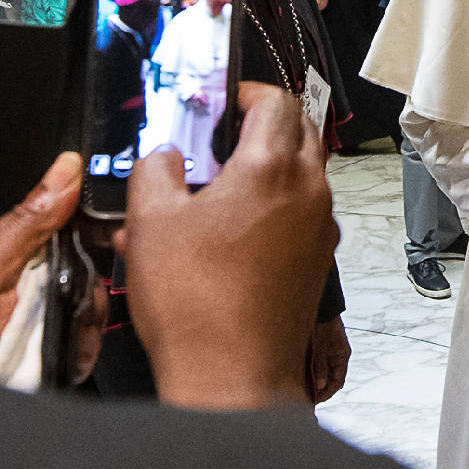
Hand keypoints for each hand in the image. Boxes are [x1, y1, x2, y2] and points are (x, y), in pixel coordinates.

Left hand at [0, 156, 82, 372]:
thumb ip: (26, 220)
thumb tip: (67, 167)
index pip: (24, 196)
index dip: (60, 203)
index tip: (90, 214)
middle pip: (59, 241)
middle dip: (77, 265)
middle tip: (78, 286)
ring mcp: (19, 298)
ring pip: (76, 281)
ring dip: (84, 303)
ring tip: (76, 324)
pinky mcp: (39, 330)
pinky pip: (79, 317)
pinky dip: (85, 331)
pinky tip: (77, 343)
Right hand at [128, 83, 337, 410]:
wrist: (231, 376)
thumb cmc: (198, 307)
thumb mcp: (150, 221)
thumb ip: (154, 169)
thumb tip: (161, 155)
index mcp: (272, 168)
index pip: (275, 99)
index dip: (243, 92)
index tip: (218, 102)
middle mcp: (308, 192)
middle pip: (299, 129)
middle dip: (261, 123)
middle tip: (218, 137)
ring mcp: (318, 228)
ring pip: (304, 172)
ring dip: (268, 165)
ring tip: (218, 186)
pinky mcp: (316, 261)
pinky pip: (302, 213)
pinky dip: (275, 204)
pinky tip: (229, 230)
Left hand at [304, 314, 349, 402]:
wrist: (319, 306)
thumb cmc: (322, 323)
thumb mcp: (321, 346)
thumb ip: (320, 366)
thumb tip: (320, 386)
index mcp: (342, 356)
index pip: (338, 382)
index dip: (327, 393)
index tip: (315, 400)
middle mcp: (336, 355)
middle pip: (329, 378)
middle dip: (318, 388)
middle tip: (305, 397)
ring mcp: (327, 351)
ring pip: (321, 372)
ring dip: (312, 380)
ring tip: (300, 388)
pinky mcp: (318, 347)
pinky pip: (315, 363)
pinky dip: (308, 370)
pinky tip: (298, 374)